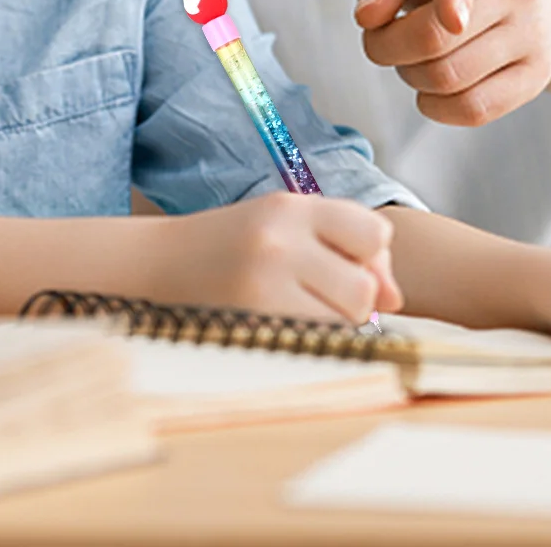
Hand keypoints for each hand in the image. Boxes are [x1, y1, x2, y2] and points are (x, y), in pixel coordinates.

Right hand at [150, 193, 402, 324]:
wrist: (156, 265)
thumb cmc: (230, 245)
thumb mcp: (284, 225)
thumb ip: (344, 246)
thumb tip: (395, 298)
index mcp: (291, 207)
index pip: (375, 232)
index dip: (371, 257)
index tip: (347, 265)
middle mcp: (280, 240)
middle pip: (365, 287)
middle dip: (355, 298)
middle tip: (319, 295)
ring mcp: (264, 285)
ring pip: (345, 322)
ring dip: (334, 323)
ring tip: (299, 310)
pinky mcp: (251, 324)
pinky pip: (315, 343)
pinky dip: (311, 341)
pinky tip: (283, 326)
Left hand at [355, 0, 550, 125]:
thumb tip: (368, 16)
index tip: (452, 19)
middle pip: (434, 38)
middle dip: (388, 47)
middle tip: (382, 40)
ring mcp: (534, 34)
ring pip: (450, 79)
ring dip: (411, 76)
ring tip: (413, 57)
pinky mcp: (538, 77)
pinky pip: (474, 110)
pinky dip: (437, 107)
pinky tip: (433, 88)